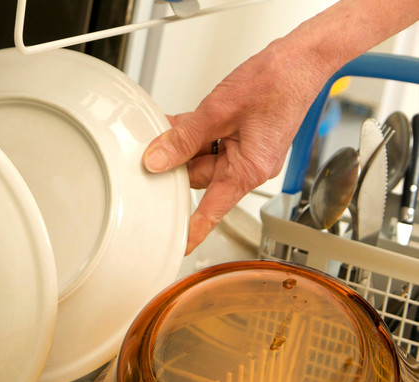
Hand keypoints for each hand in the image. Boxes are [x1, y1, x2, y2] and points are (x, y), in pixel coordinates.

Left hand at [142, 39, 328, 254]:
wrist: (301, 61)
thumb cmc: (276, 83)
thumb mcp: (218, 111)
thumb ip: (184, 138)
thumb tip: (156, 160)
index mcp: (248, 169)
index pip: (213, 208)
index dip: (194, 228)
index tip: (179, 245)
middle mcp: (248, 165)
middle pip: (199, 176)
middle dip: (177, 160)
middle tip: (154, 146)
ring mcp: (246, 151)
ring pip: (202, 156)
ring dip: (184, 142)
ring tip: (172, 124)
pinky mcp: (244, 138)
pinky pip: (212, 142)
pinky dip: (196, 133)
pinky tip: (181, 121)